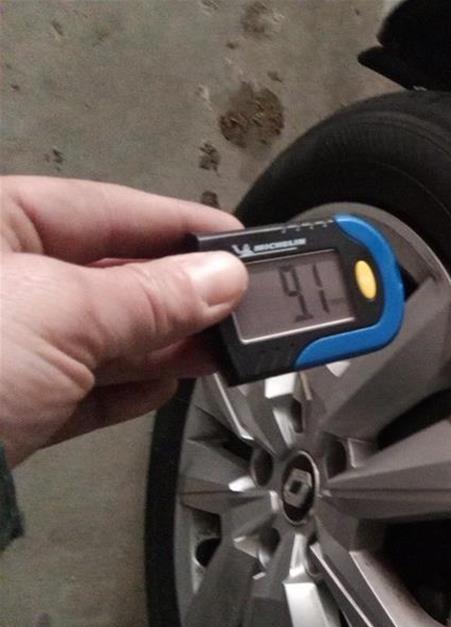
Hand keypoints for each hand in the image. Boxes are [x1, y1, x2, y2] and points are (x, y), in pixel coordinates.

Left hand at [0, 176, 247, 466]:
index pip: (103, 210)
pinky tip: (163, 385)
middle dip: (179, 294)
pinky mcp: (6, 408)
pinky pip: (81, 390)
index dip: (177, 225)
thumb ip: (151, 295)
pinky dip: (126, 389)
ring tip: (220, 349)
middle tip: (242, 305)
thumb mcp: (61, 313)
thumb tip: (221, 279)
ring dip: (163, 345)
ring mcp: (0, 349)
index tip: (237, 241)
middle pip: (109, 277)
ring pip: (101, 336)